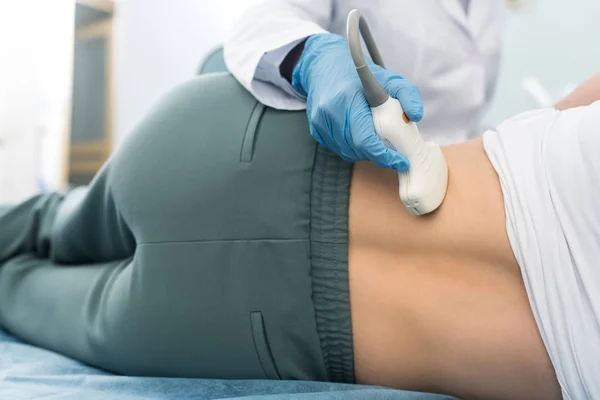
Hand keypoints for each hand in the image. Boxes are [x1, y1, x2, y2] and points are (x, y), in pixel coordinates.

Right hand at [291, 33, 422, 171]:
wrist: (324, 66)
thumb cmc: (357, 74)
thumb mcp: (388, 78)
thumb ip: (407, 94)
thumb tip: (416, 116)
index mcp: (347, 98)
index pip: (365, 138)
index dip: (383, 155)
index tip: (401, 161)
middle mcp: (329, 112)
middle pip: (357, 148)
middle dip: (379, 155)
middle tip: (394, 154)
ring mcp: (320, 122)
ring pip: (348, 152)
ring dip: (366, 152)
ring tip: (377, 141)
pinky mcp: (316, 129)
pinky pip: (339, 149)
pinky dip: (353, 148)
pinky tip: (361, 137)